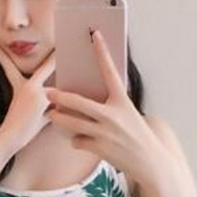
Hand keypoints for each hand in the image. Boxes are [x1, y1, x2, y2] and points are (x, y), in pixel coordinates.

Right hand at [0, 36, 55, 153]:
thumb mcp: (32, 114)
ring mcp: (36, 91)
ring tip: (45, 119)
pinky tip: (48, 121)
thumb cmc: (20, 131)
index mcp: (19, 86)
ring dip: (55, 108)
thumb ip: (45, 104)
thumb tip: (59, 103)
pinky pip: (59, 106)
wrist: (10, 138)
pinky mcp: (43, 99)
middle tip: (60, 42)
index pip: (8, 66)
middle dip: (55, 57)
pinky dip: (58, 115)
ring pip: (56, 96)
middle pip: (45, 68)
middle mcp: (27, 86)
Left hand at [45, 30, 159, 183]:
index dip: (102, 52)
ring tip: (51, 115)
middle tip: (47, 92)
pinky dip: (77, 141)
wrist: (149, 161)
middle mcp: (112, 115)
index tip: (95, 35)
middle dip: (61, 96)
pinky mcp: (100, 148)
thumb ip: (112, 105)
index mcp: (122, 101)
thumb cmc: (138, 136)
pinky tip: (78, 140)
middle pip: (79, 102)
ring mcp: (105, 132)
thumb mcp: (129, 114)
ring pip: (73, 123)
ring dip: (60, 119)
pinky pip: (79, 141)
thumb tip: (93, 97)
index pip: (111, 71)